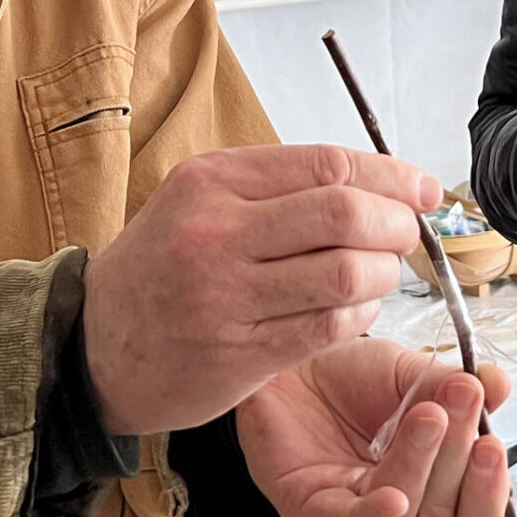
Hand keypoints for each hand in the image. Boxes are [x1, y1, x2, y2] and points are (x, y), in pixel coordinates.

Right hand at [82, 145, 438, 436]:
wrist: (94, 347)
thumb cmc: (162, 269)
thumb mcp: (199, 203)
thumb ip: (277, 188)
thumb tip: (379, 181)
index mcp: (211, 181)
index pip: (328, 164)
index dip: (391, 176)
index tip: (422, 191)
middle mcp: (214, 232)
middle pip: (343, 212)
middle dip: (395, 224)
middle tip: (405, 237)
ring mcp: (223, 295)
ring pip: (344, 271)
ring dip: (382, 274)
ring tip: (380, 276)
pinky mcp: (236, 353)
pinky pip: (327, 327)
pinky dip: (359, 315)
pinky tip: (356, 310)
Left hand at [237, 340, 512, 516]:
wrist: (289, 364)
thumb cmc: (350, 377)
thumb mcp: (412, 373)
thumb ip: (455, 384)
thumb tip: (499, 386)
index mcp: (437, 487)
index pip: (478, 515)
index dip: (491, 489)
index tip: (492, 442)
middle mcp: (404, 512)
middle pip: (449, 515)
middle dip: (460, 457)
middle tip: (462, 401)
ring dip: (422, 466)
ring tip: (426, 415)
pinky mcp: (315, 513)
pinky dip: (376, 516)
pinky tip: (393, 496)